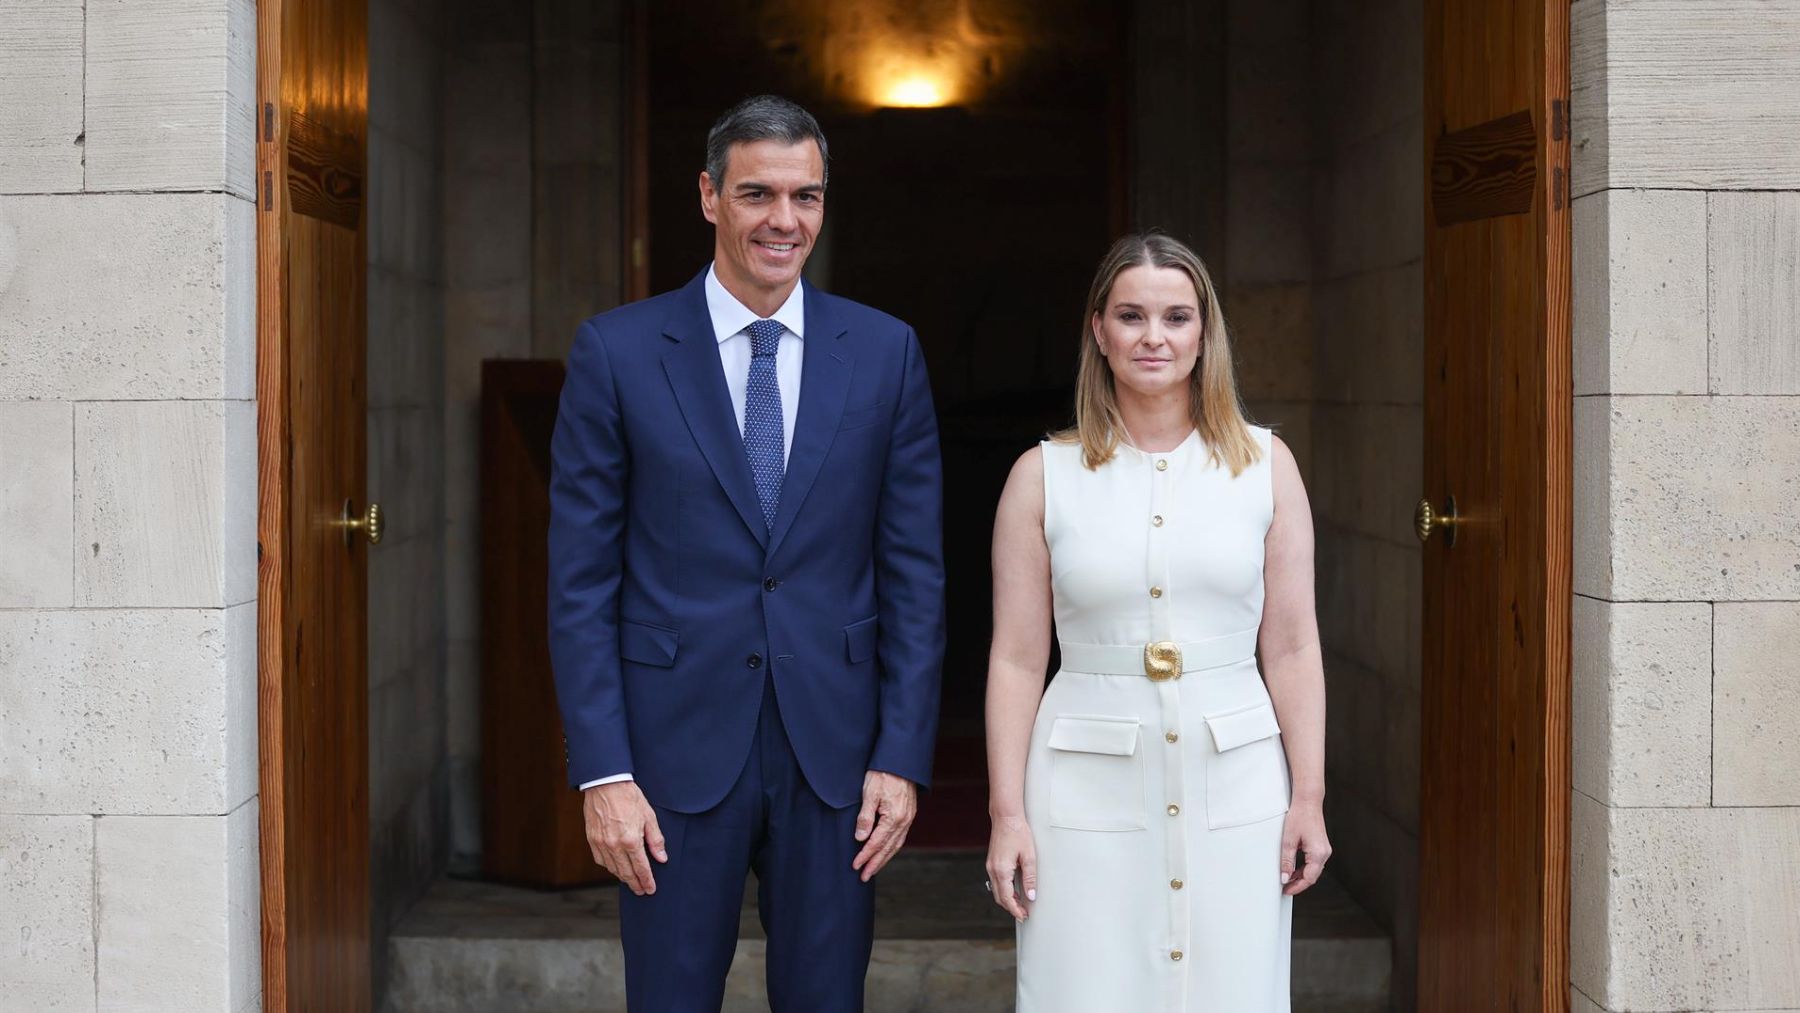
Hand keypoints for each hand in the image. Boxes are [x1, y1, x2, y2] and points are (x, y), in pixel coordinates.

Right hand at [582, 781, 667, 895]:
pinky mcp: (592, 840)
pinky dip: (609, 867)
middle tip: (642, 891)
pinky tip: (616, 867)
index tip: (651, 889)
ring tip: (631, 881)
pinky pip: (601, 861)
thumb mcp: (649, 817)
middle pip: (626, 873)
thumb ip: (656, 840)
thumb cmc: (629, 797)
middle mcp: (615, 846)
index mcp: (631, 840)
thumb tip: (662, 858)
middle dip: (635, 884)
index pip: (641, 868)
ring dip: (622, 877)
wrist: (606, 784)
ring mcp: (601, 844)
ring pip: (613, 869)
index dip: (647, 881)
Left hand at [851, 770, 916, 881]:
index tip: (855, 866)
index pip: (876, 842)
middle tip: (864, 877)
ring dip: (884, 858)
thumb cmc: (883, 773)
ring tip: (873, 869)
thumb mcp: (869, 793)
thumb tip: (860, 839)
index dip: (865, 856)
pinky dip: (892, 847)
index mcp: (894, 817)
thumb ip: (865, 817)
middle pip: (888, 848)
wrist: (900, 760)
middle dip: (876, 863)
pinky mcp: (908, 814)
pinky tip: (886, 851)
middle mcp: (904, 820)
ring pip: (896, 844)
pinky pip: (900, 836)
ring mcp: (908, 818)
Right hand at [985, 814, 1036, 920]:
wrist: (1006, 818)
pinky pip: (996, 882)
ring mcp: (990, 866)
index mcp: (1002, 870)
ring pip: (997, 890)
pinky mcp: (992, 862)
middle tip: (1024, 914)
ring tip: (1021, 904)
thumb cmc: (1018, 833)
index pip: (1007, 898)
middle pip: (1000, 897)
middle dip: (1011, 908)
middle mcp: (993, 870)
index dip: (1015, 910)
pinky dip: (1004, 890)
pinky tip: (1014, 890)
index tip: (1023, 916)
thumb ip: (1030, 878)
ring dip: (1008, 899)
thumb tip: (1031, 896)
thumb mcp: (1029, 856)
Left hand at [1279, 798, 1330, 895]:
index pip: (1309, 878)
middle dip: (1299, 883)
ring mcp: (1324, 850)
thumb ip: (1286, 861)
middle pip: (1312, 876)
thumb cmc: (1299, 816)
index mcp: (1318, 854)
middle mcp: (1324, 853)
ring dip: (1301, 875)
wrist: (1308, 802)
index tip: (1286, 890)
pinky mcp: (1321, 846)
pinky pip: (1314, 862)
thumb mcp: (1288, 841)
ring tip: (1287, 879)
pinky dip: (1304, 867)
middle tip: (1285, 887)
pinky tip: (1294, 868)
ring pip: (1313, 869)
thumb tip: (1284, 877)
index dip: (1297, 887)